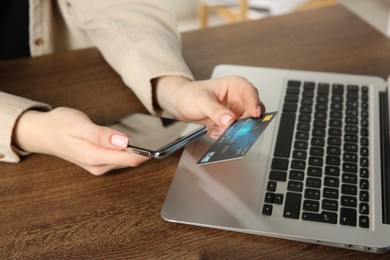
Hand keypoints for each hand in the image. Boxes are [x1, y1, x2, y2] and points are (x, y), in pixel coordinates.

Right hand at [12, 107, 148, 174]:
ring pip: (126, 159)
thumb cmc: (59, 125)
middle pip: (131, 160)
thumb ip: (102, 135)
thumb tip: (125, 142)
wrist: (42, 132)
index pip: (130, 159)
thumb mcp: (79, 125)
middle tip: (158, 135)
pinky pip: (119, 157)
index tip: (161, 141)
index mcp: (95, 157)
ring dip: (137, 149)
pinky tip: (131, 139)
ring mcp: (99, 166)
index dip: (148, 151)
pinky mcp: (99, 162)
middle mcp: (99, 166)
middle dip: (145, 149)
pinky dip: (127, 149)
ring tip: (148, 135)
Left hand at [155, 76, 264, 137]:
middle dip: (246, 122)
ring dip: (236, 131)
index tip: (254, 114)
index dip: (254, 103)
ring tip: (221, 131)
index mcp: (234, 86)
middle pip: (252, 111)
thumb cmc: (190, 94)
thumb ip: (215, 110)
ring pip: (245, 125)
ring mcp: (234, 113)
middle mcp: (238, 99)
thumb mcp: (201, 100)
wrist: (179, 104)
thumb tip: (229, 120)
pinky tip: (214, 132)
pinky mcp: (229, 125)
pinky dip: (226, 136)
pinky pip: (234, 133)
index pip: (250, 92)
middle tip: (240, 129)